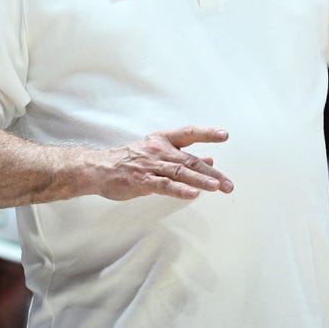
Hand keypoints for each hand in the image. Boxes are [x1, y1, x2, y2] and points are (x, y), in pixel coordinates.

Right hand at [92, 126, 232, 200]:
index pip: (189, 133)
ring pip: (180, 172)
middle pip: (190, 160)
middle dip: (211, 173)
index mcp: (162, 139)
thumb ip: (182, 155)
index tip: (224, 135)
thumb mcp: (157, 151)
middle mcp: (159, 150)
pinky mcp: (143, 181)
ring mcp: (151, 165)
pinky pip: (165, 185)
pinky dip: (180, 190)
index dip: (206, 133)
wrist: (100, 168)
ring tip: (217, 187)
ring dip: (200, 181)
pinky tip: (193, 195)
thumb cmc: (130, 160)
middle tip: (228, 184)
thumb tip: (210, 161)